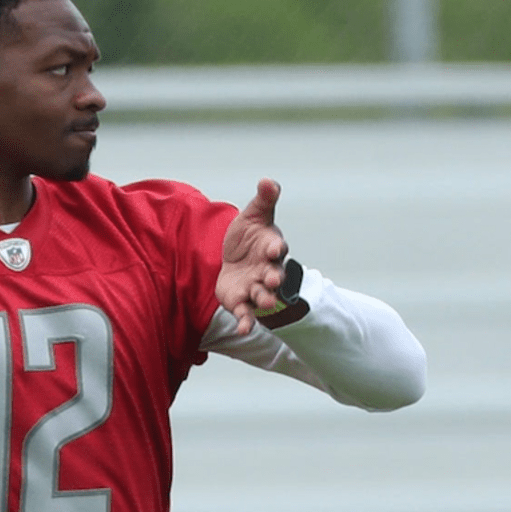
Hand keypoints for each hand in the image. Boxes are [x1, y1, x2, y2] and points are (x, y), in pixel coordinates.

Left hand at [214, 178, 288, 334]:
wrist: (234, 261)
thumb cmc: (248, 237)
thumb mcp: (253, 216)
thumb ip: (263, 201)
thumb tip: (268, 180)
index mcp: (270, 248)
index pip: (276, 247)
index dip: (275, 247)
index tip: (274, 248)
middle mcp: (266, 270)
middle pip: (273, 275)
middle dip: (274, 278)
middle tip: (273, 280)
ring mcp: (255, 288)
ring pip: (262, 296)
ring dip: (264, 299)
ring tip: (266, 303)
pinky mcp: (241, 302)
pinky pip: (245, 314)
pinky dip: (245, 323)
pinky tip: (242, 331)